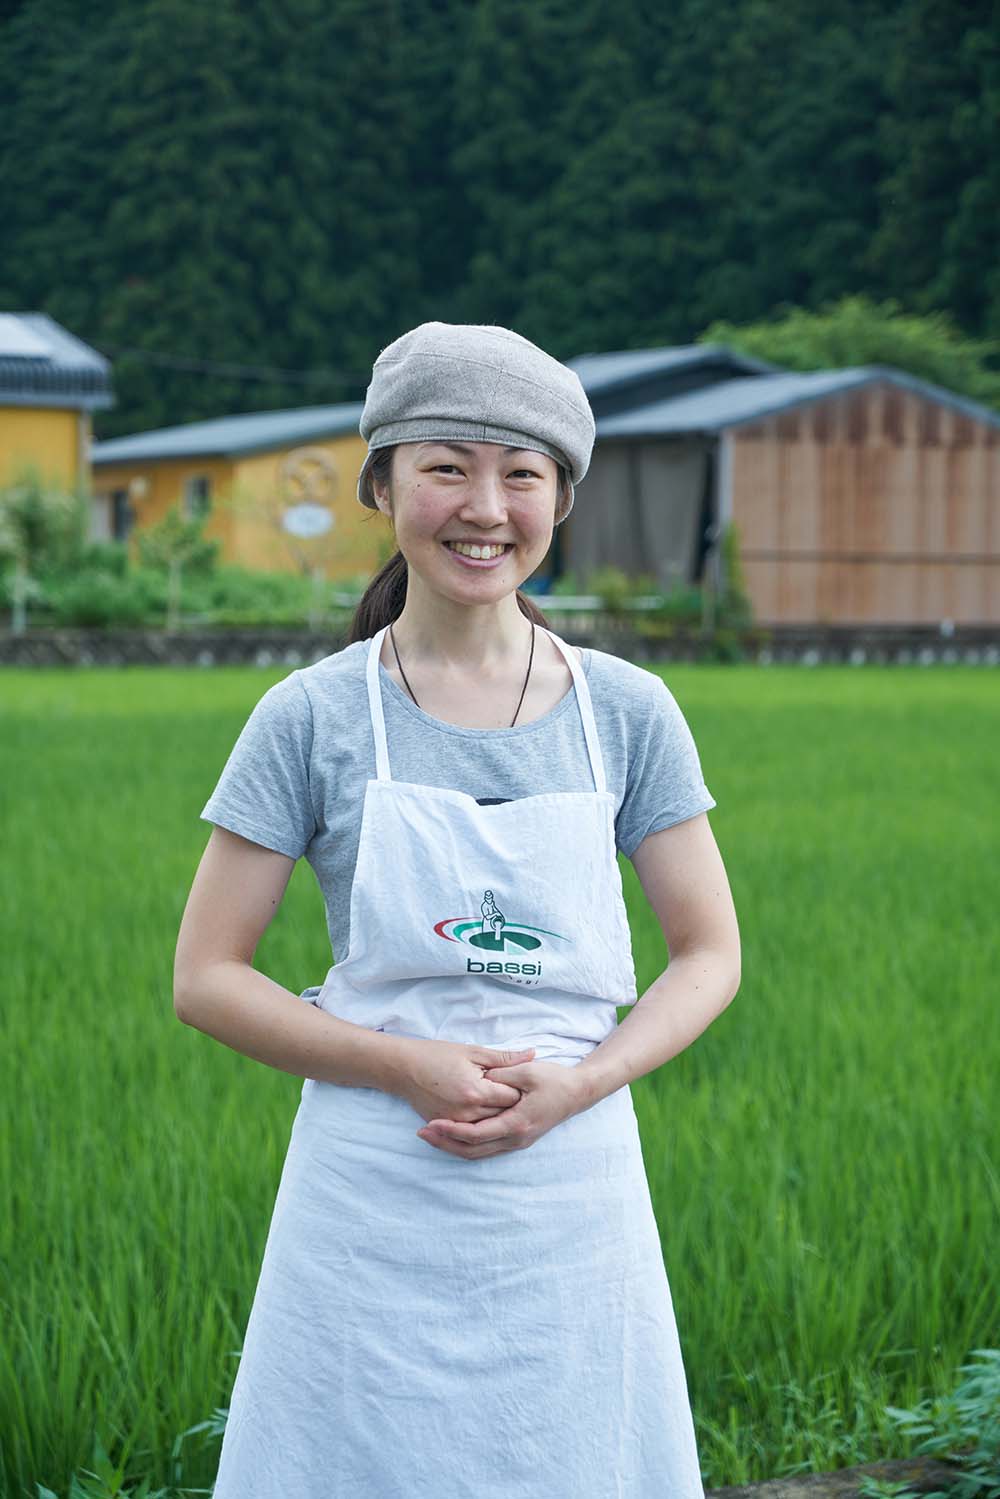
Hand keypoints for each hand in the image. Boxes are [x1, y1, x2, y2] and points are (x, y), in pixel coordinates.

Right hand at [393, 1038, 536, 1125]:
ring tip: (503, 1104)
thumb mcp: (472, 1051)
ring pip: (488, 1127)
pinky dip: (481, 1124)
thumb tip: (532, 1054)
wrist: (402, 1068)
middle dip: (512, 1106)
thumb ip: (504, 1058)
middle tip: (521, 1095)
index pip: (511, 1098)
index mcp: (476, 1091)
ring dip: (498, 1116)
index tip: (524, 1082)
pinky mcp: (446, 1127)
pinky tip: (487, 1114)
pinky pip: (471, 1132)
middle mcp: (467, 1112)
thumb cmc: (437, 1055)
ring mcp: (455, 1123)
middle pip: (502, 1115)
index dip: (520, 1090)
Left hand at [416, 1058, 585, 1158]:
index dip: (452, 1130)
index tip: (431, 1122)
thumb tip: (479, 1079)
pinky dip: (467, 1145)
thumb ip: (501, 1076)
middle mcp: (516, 1138)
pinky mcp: (517, 1139)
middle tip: (422, 1133)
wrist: (578, 1093)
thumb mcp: (527, 1072)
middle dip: (445, 1143)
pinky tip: (452, 1136)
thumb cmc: (554, 1080)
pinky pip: (486, 1149)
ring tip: (430, 1136)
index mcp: (517, 1123)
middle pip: (473, 1150)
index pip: (477, 1134)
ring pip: (479, 1153)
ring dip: (453, 1146)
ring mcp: (517, 1142)